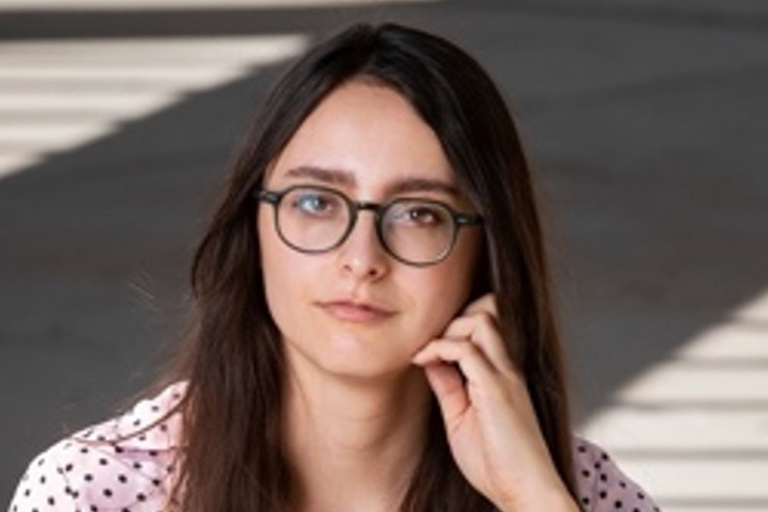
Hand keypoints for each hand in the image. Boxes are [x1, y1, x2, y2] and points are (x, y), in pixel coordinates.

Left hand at [412, 294, 576, 511]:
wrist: (525, 492)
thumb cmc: (497, 463)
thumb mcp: (460, 417)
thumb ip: (448, 386)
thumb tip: (429, 360)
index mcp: (502, 373)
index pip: (485, 322)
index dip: (454, 322)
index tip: (425, 344)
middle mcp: (507, 367)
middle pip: (489, 309)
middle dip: (454, 314)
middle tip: (429, 341)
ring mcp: (505, 376)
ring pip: (481, 320)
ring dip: (448, 328)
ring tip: (427, 351)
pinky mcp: (497, 390)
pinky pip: (467, 351)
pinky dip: (440, 348)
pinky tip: (423, 361)